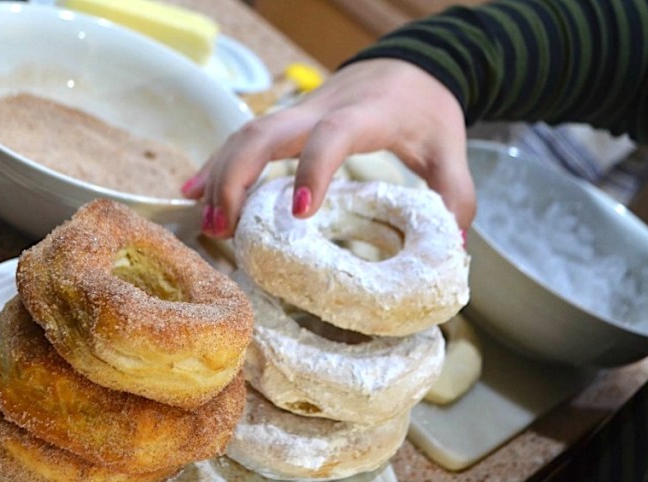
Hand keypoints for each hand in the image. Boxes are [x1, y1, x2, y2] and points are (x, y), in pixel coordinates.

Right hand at [181, 58, 475, 238]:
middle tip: (223, 229)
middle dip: (237, 178)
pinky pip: (242, 138)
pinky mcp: (287, 121)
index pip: (332, 136)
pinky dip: (215, 164)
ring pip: (245, 134)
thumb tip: (451, 251)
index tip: (299, 212)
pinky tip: (191, 192)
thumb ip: (455, 196)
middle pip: (265, 132)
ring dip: (219, 176)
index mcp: (364, 115)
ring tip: (207, 225)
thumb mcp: (450, 149)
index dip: (312, 169)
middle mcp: (321, 109)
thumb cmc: (427, 108)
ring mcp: (298, 113)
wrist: (410, 65)